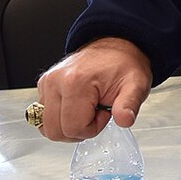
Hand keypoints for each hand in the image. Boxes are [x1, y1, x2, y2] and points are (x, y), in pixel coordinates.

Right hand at [33, 36, 152, 140]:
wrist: (115, 47)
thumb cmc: (124, 65)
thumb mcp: (136, 85)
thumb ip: (129, 104)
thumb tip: (125, 119)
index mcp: (75, 81)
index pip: (74, 128)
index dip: (93, 127)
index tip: (104, 111)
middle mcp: (55, 81)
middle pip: (56, 132)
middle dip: (79, 129)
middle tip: (96, 112)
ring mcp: (47, 83)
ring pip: (48, 127)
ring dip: (68, 125)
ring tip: (86, 109)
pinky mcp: (44, 86)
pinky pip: (45, 118)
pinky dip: (60, 119)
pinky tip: (77, 106)